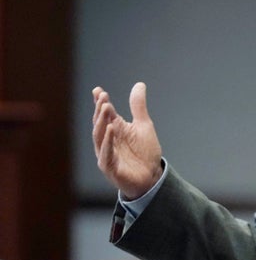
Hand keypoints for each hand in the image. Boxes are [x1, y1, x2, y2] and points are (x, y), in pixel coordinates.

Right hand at [92, 82, 162, 199]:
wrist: (152, 176)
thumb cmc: (145, 152)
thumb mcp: (143, 125)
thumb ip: (138, 106)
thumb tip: (139, 84)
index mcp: (114, 130)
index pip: (104, 114)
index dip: (100, 102)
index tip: (98, 90)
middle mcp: (107, 141)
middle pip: (100, 123)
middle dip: (100, 110)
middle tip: (103, 97)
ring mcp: (107, 154)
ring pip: (100, 136)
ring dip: (102, 122)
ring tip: (106, 107)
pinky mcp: (110, 167)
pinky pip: (106, 154)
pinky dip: (108, 142)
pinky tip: (111, 129)